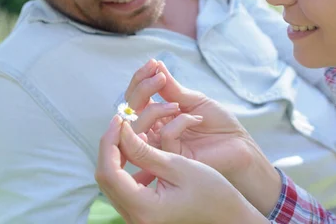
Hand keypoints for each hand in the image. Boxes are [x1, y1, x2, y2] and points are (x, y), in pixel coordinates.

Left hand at [95, 116, 267, 223]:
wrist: (230, 218)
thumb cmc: (213, 193)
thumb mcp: (179, 166)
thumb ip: (146, 151)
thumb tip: (122, 131)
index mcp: (144, 208)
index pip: (109, 172)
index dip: (110, 142)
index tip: (120, 120)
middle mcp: (135, 218)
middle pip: (106, 177)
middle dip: (111, 146)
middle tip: (123, 122)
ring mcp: (137, 218)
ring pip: (113, 182)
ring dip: (118, 155)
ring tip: (130, 132)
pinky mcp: (143, 214)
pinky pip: (124, 187)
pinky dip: (127, 167)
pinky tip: (139, 151)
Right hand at [125, 60, 281, 215]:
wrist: (239, 145)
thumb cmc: (218, 123)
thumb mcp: (194, 100)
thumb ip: (172, 88)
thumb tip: (156, 65)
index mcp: (156, 117)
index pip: (135, 98)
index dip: (140, 79)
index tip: (153, 63)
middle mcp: (153, 132)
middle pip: (129, 111)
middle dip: (141, 89)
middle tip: (159, 77)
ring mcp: (160, 147)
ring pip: (138, 127)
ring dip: (154, 107)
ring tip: (177, 102)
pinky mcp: (172, 160)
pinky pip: (164, 137)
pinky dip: (178, 122)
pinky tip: (196, 119)